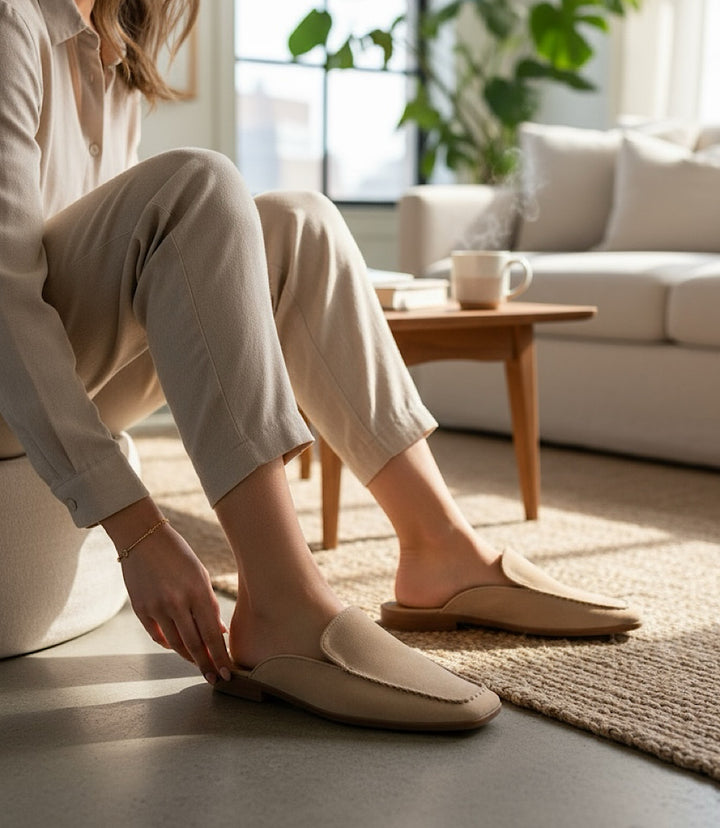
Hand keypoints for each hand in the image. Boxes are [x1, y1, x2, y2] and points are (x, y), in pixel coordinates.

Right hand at [102, 499, 232, 684]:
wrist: (143, 538)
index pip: (212, 635)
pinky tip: (177, 647)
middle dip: (207, 665)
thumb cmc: (178, 555)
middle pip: (194, 645)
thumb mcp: (200, 575)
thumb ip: (209, 606)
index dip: (220, 657)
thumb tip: (219, 634)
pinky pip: (157, 636)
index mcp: (197, 592)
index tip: (228, 673)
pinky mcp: (140, 609)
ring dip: (189, 658)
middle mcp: (177, 603)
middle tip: (215, 679)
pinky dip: (169, 644)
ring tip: (200, 666)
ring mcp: (157, 607)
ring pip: (176, 644)